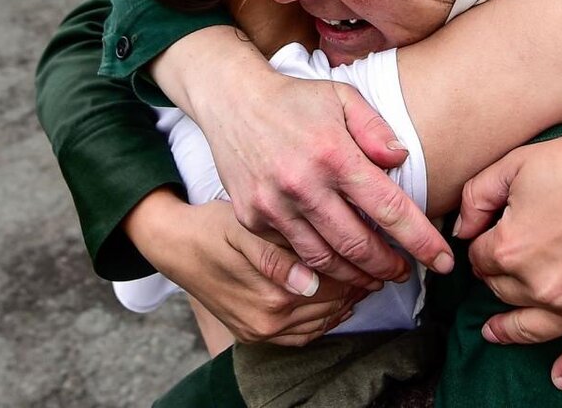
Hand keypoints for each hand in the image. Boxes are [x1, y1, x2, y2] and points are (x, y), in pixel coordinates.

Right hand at [126, 190, 367, 345]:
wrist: (177, 248)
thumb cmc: (214, 226)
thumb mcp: (244, 226)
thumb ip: (278, 252)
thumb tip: (310, 278)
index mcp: (271, 291)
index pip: (336, 282)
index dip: (364, 266)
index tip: (385, 252)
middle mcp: (268, 318)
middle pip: (334, 303)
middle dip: (361, 283)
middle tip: (384, 264)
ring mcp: (262, 331)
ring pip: (323, 320)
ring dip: (347, 301)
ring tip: (365, 278)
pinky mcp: (256, 336)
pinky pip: (304, 334)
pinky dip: (326, 318)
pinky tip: (339, 299)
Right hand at [157, 29, 453, 286]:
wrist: (232, 100)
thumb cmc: (296, 99)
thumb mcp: (343, 97)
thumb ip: (376, 129)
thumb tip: (401, 160)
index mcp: (334, 153)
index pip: (389, 208)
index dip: (420, 240)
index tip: (443, 261)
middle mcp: (304, 184)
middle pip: (358, 244)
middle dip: (388, 266)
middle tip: (405, 274)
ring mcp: (274, 205)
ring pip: (324, 258)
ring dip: (356, 275)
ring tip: (374, 277)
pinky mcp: (251, 218)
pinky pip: (291, 255)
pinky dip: (317, 269)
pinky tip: (335, 269)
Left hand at [456, 94, 561, 388]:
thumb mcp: (517, 163)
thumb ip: (476, 197)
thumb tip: (461, 231)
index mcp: (512, 249)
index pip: (480, 259)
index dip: (484, 243)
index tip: (495, 231)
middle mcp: (542, 286)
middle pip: (503, 292)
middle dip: (500, 277)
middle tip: (507, 259)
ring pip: (532, 327)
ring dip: (509, 330)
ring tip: (494, 332)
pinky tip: (559, 378)